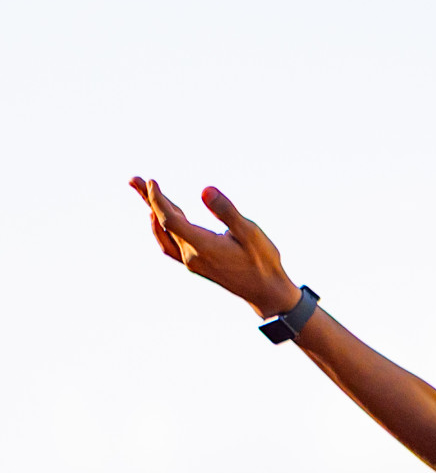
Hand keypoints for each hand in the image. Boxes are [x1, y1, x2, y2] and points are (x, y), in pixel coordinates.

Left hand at [129, 178, 301, 317]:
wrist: (266, 292)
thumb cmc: (262, 261)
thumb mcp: (250, 233)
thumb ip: (227, 211)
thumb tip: (204, 190)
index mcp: (203, 246)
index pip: (170, 220)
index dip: (158, 200)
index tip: (151, 181)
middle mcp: (191, 255)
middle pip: (162, 223)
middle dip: (149, 199)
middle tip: (133, 179)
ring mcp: (192, 261)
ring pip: (165, 232)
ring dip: (153, 211)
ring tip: (144, 192)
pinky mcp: (195, 264)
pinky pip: (169, 244)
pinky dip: (162, 228)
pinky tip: (160, 219)